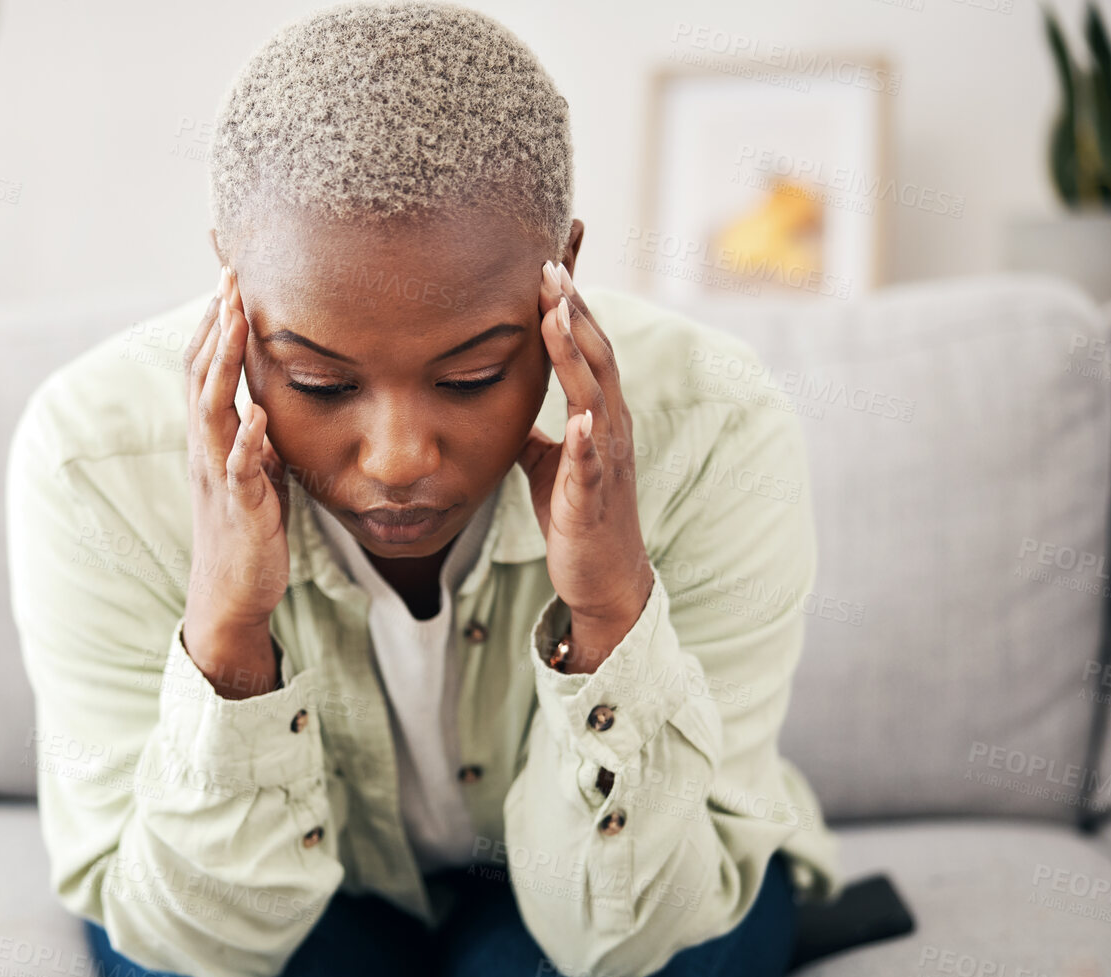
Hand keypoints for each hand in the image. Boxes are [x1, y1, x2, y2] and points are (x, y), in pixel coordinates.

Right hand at [180, 265, 291, 688]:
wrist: (231, 593)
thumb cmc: (246, 529)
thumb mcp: (254, 468)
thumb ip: (254, 431)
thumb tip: (265, 397)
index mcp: (210, 436)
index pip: (203, 367)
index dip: (212, 322)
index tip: (228, 278)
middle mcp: (205, 449)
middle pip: (200, 374)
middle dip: (214, 325)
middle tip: (229, 278)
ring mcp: (219, 476)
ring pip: (211, 411)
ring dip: (222, 365)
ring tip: (234, 322)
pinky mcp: (240, 507)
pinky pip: (239, 469)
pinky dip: (245, 441)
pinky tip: (256, 416)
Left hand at [517, 261, 653, 669]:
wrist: (603, 577)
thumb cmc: (576, 514)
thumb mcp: (546, 459)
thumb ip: (532, 424)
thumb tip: (499, 392)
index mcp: (598, 413)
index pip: (587, 347)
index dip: (570, 306)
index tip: (548, 264)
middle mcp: (611, 427)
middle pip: (597, 355)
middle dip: (574, 311)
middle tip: (551, 267)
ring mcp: (607, 460)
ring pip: (597, 396)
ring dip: (579, 354)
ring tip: (560, 315)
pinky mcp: (596, 498)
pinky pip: (595, 463)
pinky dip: (589, 439)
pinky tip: (581, 417)